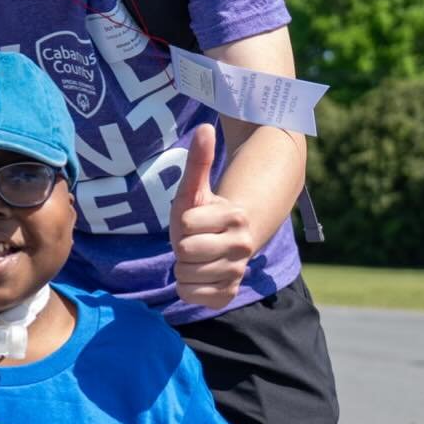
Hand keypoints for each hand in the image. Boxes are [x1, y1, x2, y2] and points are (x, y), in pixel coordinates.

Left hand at [169, 124, 254, 309]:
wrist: (222, 244)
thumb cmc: (202, 213)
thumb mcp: (195, 189)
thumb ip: (199, 161)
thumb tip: (205, 127)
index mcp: (236, 216)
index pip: (185, 225)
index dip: (181, 224)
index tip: (193, 223)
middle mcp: (243, 245)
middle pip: (185, 251)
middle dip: (181, 247)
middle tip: (192, 242)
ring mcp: (237, 272)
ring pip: (186, 275)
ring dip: (183, 267)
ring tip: (195, 258)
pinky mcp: (228, 295)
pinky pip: (192, 296)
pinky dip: (188, 288)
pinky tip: (198, 276)